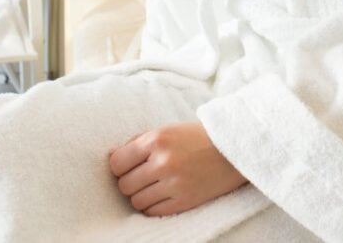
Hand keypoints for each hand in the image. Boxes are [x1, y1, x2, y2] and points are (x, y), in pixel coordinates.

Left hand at [108, 121, 247, 216]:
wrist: (230, 149)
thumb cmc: (194, 137)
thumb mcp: (165, 130)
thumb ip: (138, 142)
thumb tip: (112, 158)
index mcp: (156, 139)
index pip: (117, 163)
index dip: (119, 167)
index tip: (125, 166)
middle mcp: (163, 162)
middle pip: (125, 184)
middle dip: (128, 182)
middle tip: (139, 177)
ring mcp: (174, 184)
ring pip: (136, 201)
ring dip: (140, 196)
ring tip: (152, 186)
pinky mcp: (184, 202)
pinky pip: (153, 212)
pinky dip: (153, 206)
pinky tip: (161, 195)